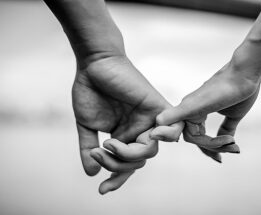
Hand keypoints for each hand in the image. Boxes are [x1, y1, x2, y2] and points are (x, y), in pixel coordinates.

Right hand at [73, 55, 182, 192]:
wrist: (94, 64)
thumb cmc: (90, 90)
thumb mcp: (87, 126)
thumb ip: (89, 149)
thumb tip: (92, 174)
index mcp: (125, 136)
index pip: (128, 164)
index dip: (117, 179)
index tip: (102, 190)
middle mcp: (140, 130)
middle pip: (139, 162)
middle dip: (117, 165)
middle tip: (99, 153)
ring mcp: (150, 120)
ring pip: (150, 152)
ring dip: (128, 155)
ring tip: (108, 143)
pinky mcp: (158, 107)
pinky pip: (173, 129)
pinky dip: (165, 137)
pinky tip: (149, 136)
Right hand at [152, 60, 260, 161]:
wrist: (245, 71)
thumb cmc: (223, 88)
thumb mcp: (197, 104)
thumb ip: (177, 114)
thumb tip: (156, 125)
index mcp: (189, 111)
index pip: (192, 137)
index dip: (207, 144)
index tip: (224, 143)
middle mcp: (198, 112)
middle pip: (200, 139)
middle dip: (215, 147)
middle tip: (233, 148)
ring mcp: (213, 111)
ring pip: (210, 136)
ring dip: (221, 145)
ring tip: (236, 148)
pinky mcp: (229, 110)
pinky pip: (222, 129)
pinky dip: (225, 138)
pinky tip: (233, 142)